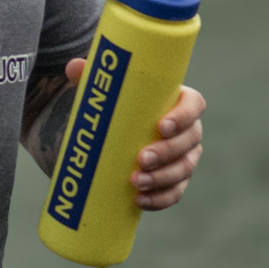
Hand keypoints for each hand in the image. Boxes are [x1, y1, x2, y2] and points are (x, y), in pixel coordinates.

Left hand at [68, 54, 208, 211]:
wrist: (113, 136)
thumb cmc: (116, 106)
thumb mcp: (105, 91)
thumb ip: (91, 77)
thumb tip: (73, 67)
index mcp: (178, 102)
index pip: (194, 105)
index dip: (183, 116)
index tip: (160, 126)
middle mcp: (188, 130)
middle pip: (190, 141)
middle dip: (167, 153)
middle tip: (141, 159)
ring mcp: (183, 157)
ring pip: (184, 169)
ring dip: (162, 178)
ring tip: (136, 183)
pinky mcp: (173, 180)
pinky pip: (174, 192)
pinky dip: (160, 199)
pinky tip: (142, 201)